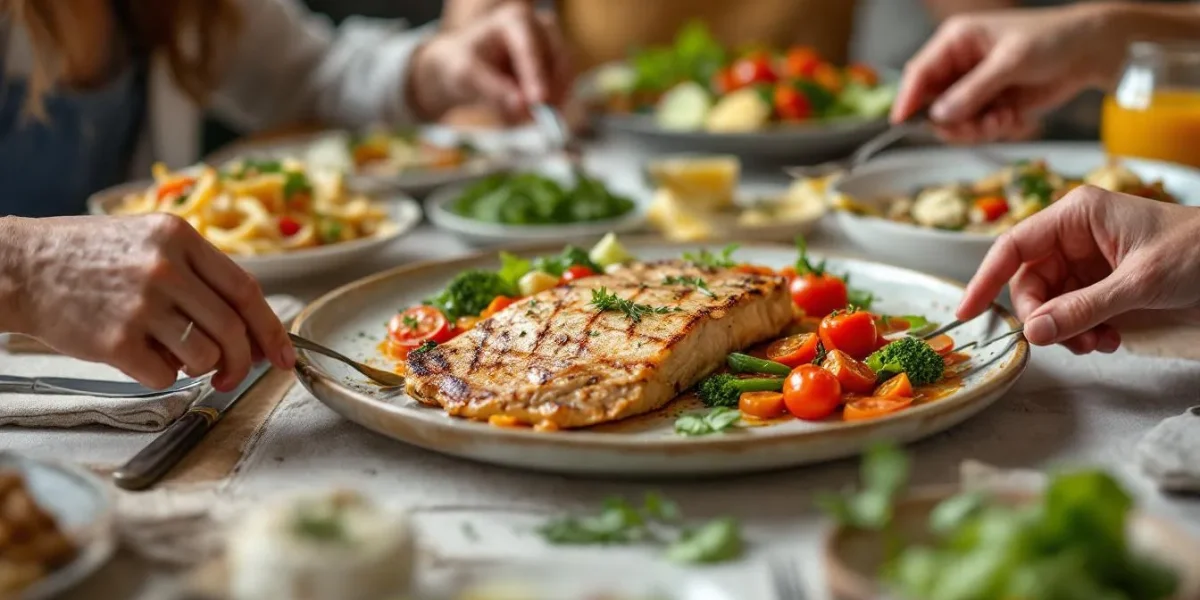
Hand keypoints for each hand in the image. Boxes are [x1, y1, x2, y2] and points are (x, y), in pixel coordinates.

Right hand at [7, 214, 294, 389]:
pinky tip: (141, 356)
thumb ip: (201, 275)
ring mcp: (141, 304)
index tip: (285, 356)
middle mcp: (165, 268)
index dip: (272, 329)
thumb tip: (252, 328)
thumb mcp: (151, 242)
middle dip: (244, 362)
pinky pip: (164, 375)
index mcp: (181, 237)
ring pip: (205, 356)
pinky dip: (161, 375)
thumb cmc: (92, 257)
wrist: (21, 266)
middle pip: (233, 329)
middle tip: (234, 375)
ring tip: (179, 357)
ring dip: (202, 368)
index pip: (247, 291)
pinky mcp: (116, 340)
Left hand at [409, 2, 570, 121]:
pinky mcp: (557, 67)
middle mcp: (540, 28)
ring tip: (523, 119)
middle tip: (535, 117)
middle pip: (559, 58)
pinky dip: (550, 106)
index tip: (538, 100)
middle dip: (551, 90)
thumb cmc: (462, 64)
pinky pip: (563, 90)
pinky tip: (527, 116)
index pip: (531, 48)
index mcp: (514, 20)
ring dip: (551, 101)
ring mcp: (552, 46)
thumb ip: (493, 89)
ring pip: (565, 77)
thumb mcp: (467, 76)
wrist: (463, 68)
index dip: (536, 75)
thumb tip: (521, 105)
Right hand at [891, 3, 1125, 142]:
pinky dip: (995, 130)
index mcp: (956, 41)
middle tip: (982, 125)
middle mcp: (960, 65)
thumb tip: (939, 116)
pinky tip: (1015, 118)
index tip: (900, 123)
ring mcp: (975, 88)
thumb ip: (973, 90)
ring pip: (954, 122)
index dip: (908, 99)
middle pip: (933, 105)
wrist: (1091, 52)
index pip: (919, 72)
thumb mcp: (1011, 61)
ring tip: (1005, 120)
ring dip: (977, 129)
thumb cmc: (1052, 40)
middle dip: (955, 121)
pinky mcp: (992, 105)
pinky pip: (977, 128)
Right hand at [957, 187, 1199, 353]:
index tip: (968, 312)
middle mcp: (1076, 235)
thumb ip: (1083, 308)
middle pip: (1030, 281)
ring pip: (1051, 302)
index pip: (1013, 247)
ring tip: (1098, 344)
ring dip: (1067, 329)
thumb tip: (1034, 331)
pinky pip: (1074, 311)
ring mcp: (1089, 259)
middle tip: (1063, 341)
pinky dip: (1084, 331)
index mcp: (1077, 215)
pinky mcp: (1102, 282)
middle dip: (1044, 316)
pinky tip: (1109, 339)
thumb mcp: (1140, 281)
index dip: (986, 279)